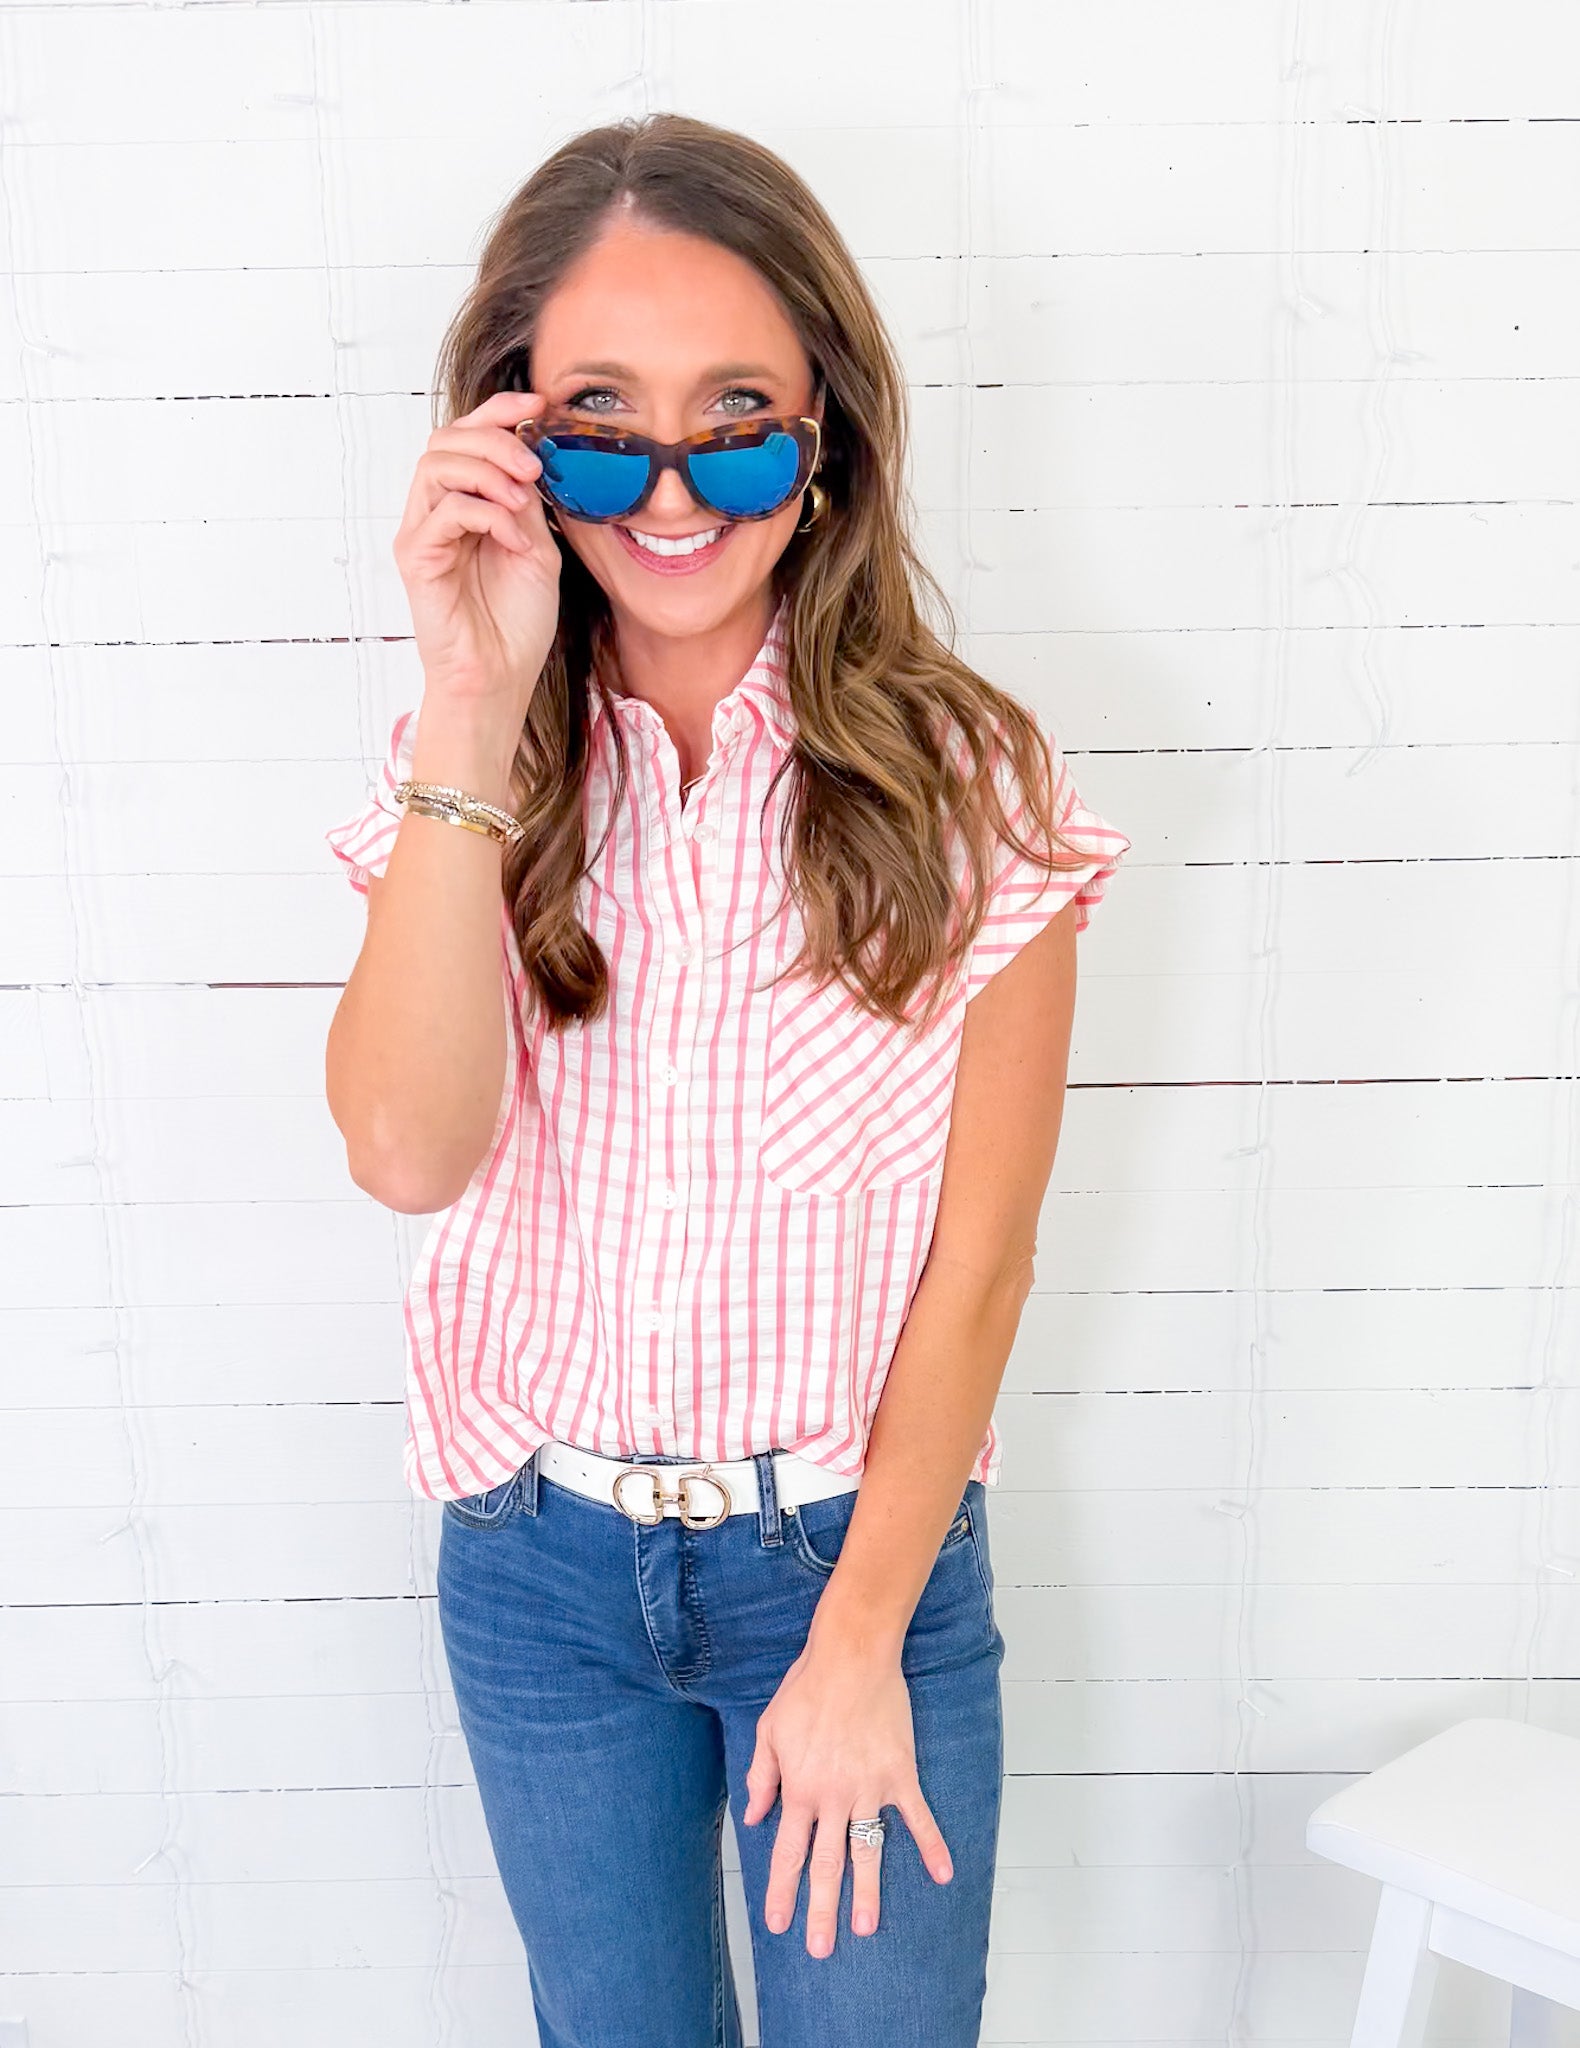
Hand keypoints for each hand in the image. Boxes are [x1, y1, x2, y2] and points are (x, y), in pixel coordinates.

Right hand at [392, 389, 560, 712]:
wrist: (499, 677)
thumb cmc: (515, 622)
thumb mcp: (537, 549)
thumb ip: (528, 504)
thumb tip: (531, 458)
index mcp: (464, 504)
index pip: (468, 437)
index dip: (499, 411)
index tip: (539, 404)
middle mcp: (435, 511)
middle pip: (447, 439)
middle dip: (496, 440)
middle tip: (534, 466)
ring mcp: (422, 533)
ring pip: (436, 464)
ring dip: (488, 471)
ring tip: (523, 501)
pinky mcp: (416, 558)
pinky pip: (445, 510)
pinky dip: (486, 514)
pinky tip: (513, 539)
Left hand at [741, 1635, 953, 1957]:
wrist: (851, 1656)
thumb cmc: (806, 1688)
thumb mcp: (769, 1729)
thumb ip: (761, 1777)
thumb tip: (756, 1817)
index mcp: (799, 1788)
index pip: (787, 1851)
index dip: (782, 1890)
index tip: (778, 1923)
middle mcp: (832, 1797)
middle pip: (826, 1864)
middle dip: (821, 1910)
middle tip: (820, 1948)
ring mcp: (868, 1788)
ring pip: (867, 1850)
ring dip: (867, 1893)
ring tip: (865, 1928)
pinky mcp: (899, 1774)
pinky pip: (917, 1817)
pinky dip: (932, 1845)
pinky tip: (942, 1874)